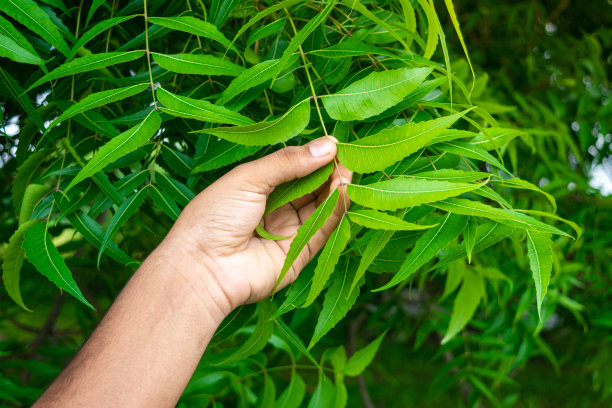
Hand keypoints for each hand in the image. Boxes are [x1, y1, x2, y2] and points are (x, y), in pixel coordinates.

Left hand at [160, 136, 351, 316]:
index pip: (293, 169)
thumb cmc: (214, 217)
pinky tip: (343, 191)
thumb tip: (328, 145)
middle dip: (328, 172)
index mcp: (257, 188)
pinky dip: (335, 210)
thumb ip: (288, 162)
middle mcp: (274, 209)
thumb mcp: (248, 178)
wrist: (203, 267)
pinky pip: (322, 229)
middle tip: (345, 158)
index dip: (312, 157)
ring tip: (347, 172)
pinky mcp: (299, 254)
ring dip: (335, 189)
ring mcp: (288, 231)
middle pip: (310, 188)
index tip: (333, 145)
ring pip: (320, 207)